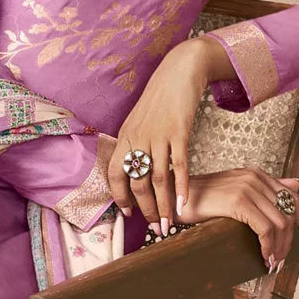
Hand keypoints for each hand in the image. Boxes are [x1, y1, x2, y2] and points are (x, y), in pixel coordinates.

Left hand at [107, 41, 212, 230]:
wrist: (180, 70)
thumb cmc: (161, 98)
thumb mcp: (140, 120)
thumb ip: (136, 143)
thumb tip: (136, 168)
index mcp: (125, 136)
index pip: (115, 173)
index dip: (120, 196)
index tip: (128, 214)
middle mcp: (138, 138)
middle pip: (137, 182)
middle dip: (145, 209)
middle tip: (155, 228)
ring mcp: (158, 135)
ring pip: (158, 179)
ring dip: (162, 205)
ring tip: (168, 223)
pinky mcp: (179, 131)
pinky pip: (179, 164)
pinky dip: (182, 186)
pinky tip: (184, 203)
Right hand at [177, 168, 298, 272]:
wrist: (173, 198)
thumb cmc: (200, 199)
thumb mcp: (237, 190)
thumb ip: (269, 187)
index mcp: (258, 175)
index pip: (294, 197)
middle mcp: (256, 178)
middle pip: (290, 212)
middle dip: (291, 241)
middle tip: (281, 261)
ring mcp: (248, 188)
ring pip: (280, 223)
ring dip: (279, 248)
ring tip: (271, 263)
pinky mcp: (238, 201)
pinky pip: (265, 228)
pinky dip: (268, 246)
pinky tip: (264, 258)